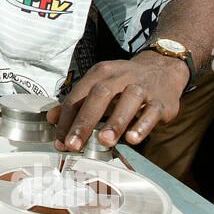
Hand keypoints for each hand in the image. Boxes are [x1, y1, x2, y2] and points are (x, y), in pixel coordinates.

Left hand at [47, 51, 189, 150]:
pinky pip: (151, 112)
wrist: (162, 68)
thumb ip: (76, 103)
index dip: (67, 120)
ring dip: (115, 122)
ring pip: (129, 101)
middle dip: (85, 121)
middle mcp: (120, 77)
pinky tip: (132, 139)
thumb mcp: (98, 85)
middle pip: (100, 96)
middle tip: (75, 144)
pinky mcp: (161, 101)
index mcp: (100, 73)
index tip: (61, 142)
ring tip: (105, 142)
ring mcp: (142, 87)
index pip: (78, 96)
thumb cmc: (123, 82)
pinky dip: (142, 126)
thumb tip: (51, 118)